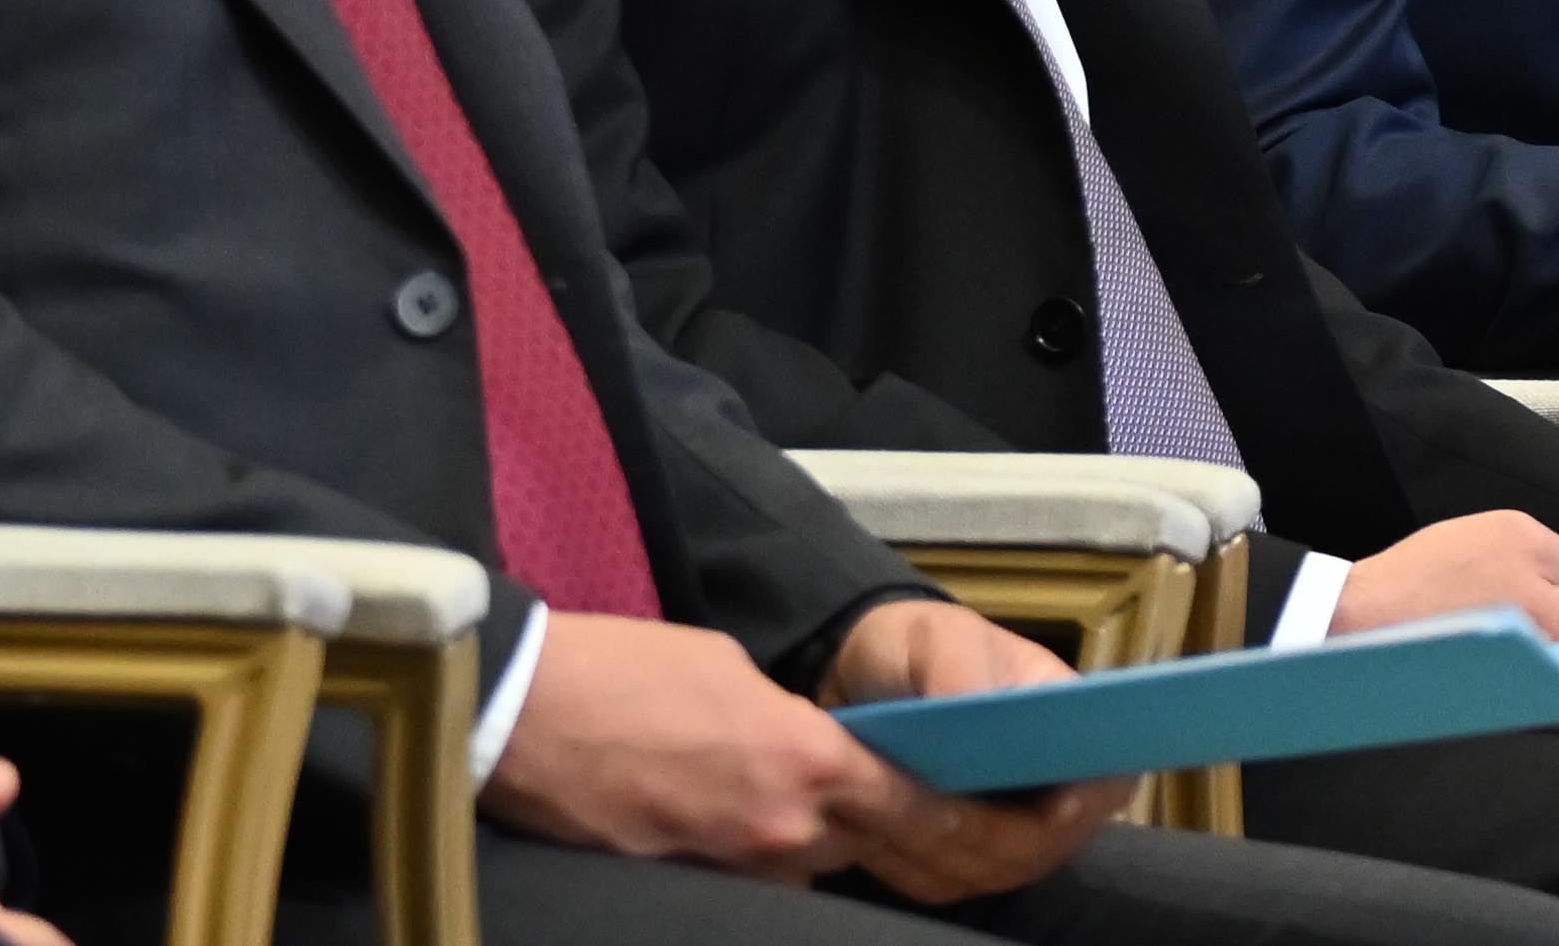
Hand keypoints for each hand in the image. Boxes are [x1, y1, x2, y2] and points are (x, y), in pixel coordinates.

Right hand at [491, 607, 1110, 902]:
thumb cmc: (621, 672)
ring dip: (869, 846)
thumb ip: (805, 729)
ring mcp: (736, 869)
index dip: (999, 825)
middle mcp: (784, 834)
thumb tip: (838, 755)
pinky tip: (786, 822)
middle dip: (956, 848)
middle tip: (1008, 829)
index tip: (1044, 817)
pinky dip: (795, 856)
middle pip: (895, 856)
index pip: (933, 815)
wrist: (513, 713)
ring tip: (900, 812)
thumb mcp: (736, 677)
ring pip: (832, 868)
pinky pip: (768, 877)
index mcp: (808, 766)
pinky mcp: (687, 885)